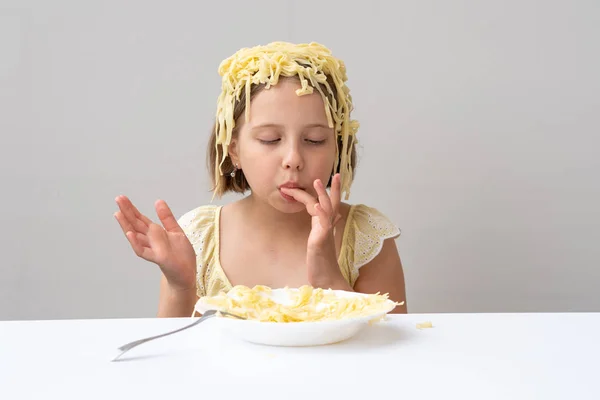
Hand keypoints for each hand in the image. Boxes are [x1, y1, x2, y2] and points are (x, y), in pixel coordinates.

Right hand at [114, 195, 195, 291]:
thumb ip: (166, 218)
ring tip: (118, 214)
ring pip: (136, 236)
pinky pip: (143, 251)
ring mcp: (152, 249)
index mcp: (155, 233)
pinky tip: (130, 234)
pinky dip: (136, 243)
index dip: (132, 209)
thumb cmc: (181, 255)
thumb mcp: (176, 231)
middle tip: (118, 199)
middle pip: (136, 225)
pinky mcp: (158, 258)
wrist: (186, 273)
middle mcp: (150, 240)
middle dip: (127, 212)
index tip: (122, 198)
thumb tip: (158, 201)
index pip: (140, 219)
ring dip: (126, 225)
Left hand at [280, 174, 349, 289]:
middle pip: (332, 204)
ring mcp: (325, 234)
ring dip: (322, 195)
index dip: (331, 192)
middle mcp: (328, 229)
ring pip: (326, 210)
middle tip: (337, 175)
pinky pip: (322, 225)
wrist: (327, 283)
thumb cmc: (323, 265)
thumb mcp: (322, 242)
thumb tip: (335, 216)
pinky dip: (320, 213)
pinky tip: (315, 205)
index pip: (330, 206)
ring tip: (317, 181)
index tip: (332, 179)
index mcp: (326, 227)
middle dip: (335, 189)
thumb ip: (325, 227)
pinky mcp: (320, 242)